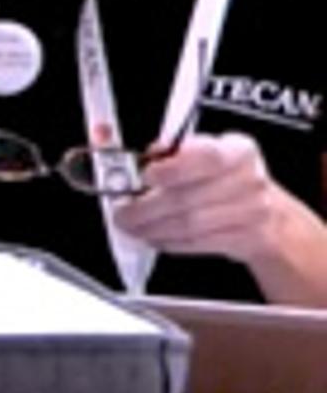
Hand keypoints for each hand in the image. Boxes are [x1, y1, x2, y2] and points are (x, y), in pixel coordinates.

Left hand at [114, 133, 318, 272]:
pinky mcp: (247, 239)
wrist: (270, 216)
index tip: (144, 175)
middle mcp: (249, 180)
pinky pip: (198, 243)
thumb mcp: (208, 153)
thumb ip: (175, 150)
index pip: (205, 157)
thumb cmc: (227, 180)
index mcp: (238, 151)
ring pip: (189, 224)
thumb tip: (148, 154)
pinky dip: (169, 241)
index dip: (170, 168)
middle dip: (144, 208)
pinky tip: (154, 237)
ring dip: (152, 228)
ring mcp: (252, 212)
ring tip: (131, 227)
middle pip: (187, 197)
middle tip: (121, 212)